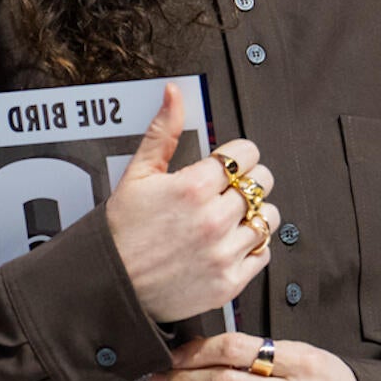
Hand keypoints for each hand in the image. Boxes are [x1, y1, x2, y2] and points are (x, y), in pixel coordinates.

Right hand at [107, 84, 278, 321]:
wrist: (112, 286)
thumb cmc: (122, 231)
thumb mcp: (137, 174)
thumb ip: (163, 131)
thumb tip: (174, 94)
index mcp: (193, 188)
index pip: (246, 154)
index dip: (238, 155)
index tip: (228, 164)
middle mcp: (213, 220)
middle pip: (262, 182)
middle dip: (248, 181)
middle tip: (229, 189)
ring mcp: (223, 252)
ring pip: (268, 217)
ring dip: (254, 213)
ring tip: (231, 217)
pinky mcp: (229, 281)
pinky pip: (264, 253)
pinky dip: (253, 247)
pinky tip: (231, 242)